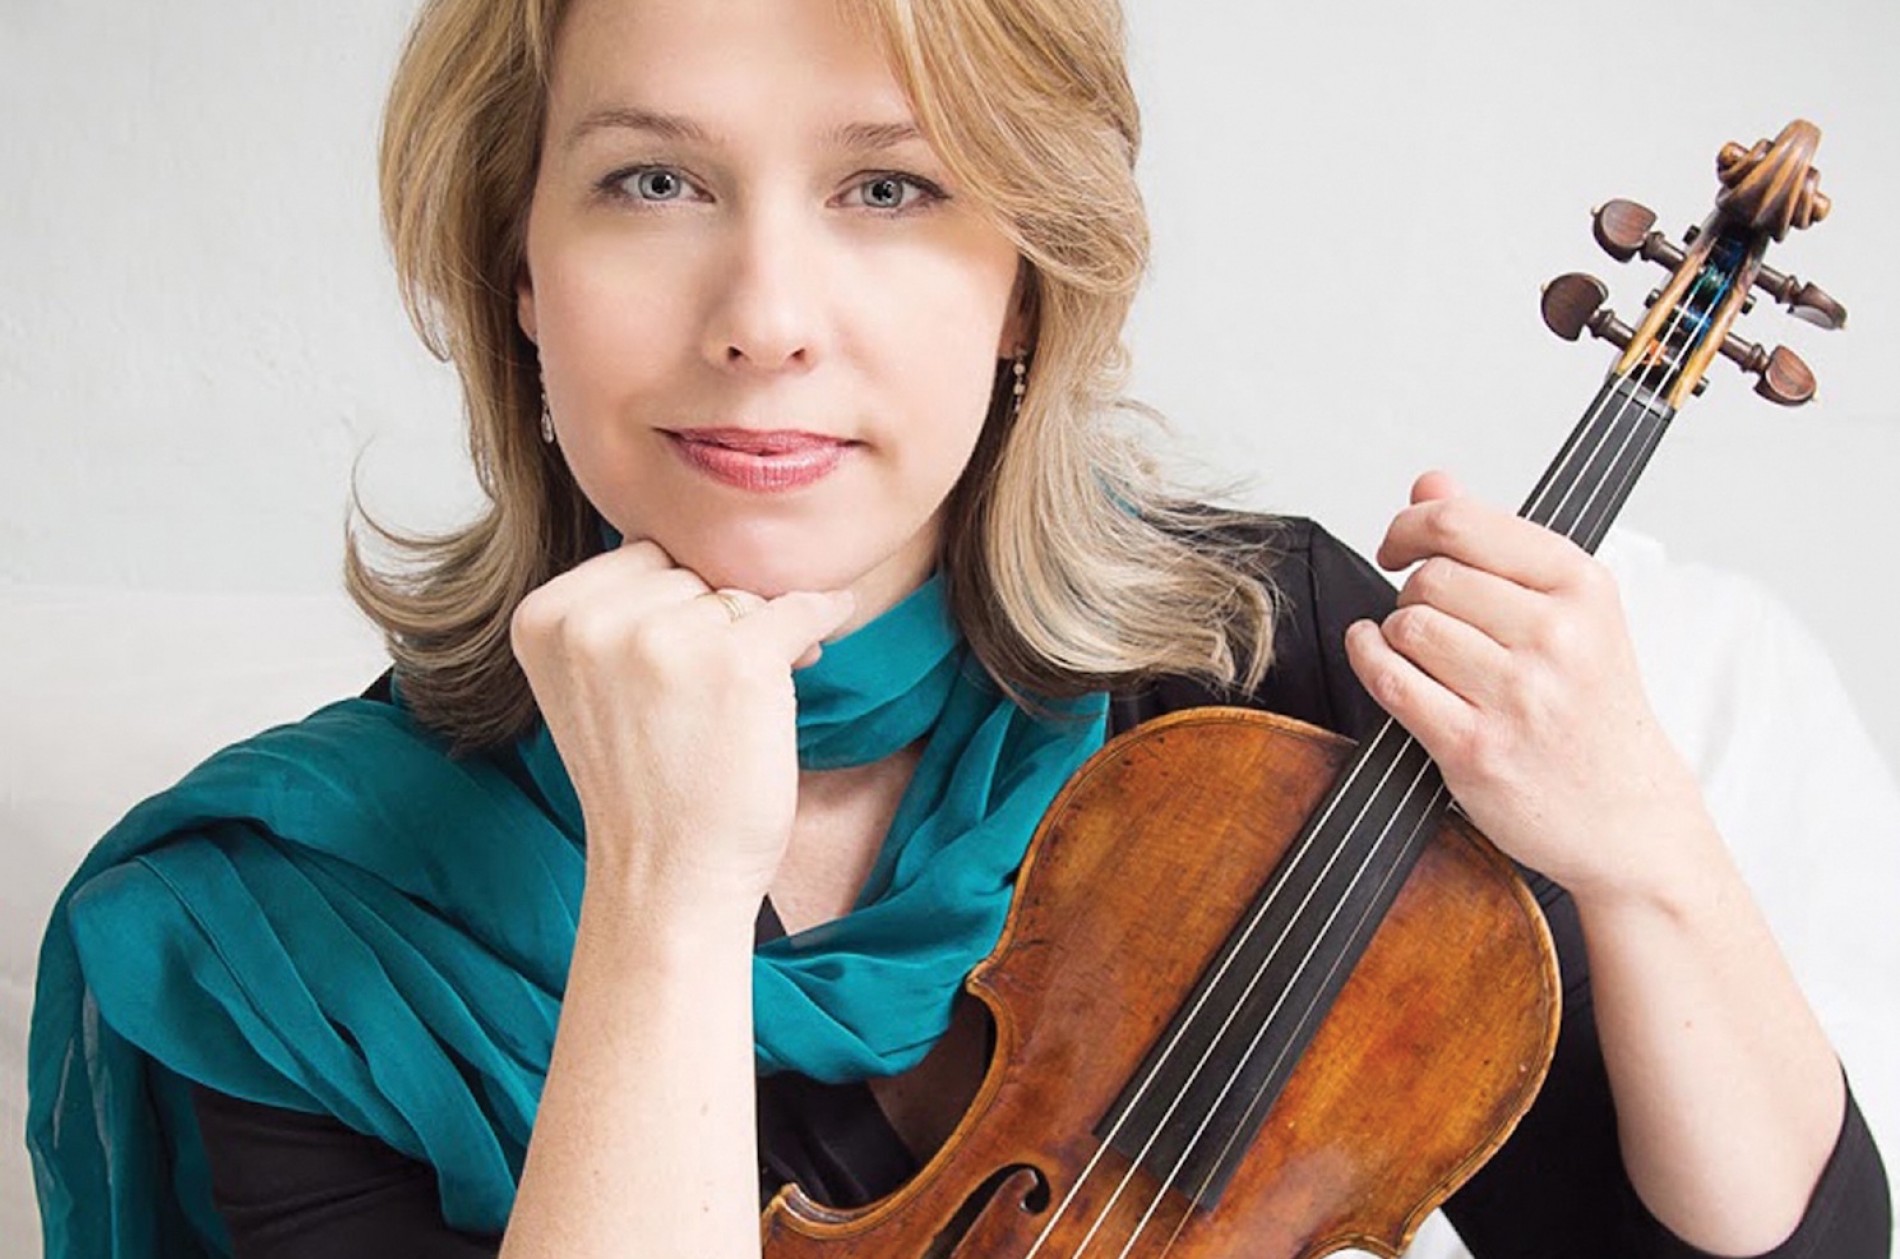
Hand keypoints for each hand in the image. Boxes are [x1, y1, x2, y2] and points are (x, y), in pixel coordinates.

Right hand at [509, 539, 855, 909]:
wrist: (666, 879)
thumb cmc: (642, 786)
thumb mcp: (593, 682)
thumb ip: (620, 609)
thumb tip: (715, 536)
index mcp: (545, 616)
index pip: (639, 559)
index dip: (675, 603)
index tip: (687, 654)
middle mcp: (596, 619)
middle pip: (688, 571)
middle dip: (717, 616)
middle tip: (722, 682)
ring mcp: (665, 638)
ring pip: (739, 593)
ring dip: (761, 630)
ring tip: (748, 695)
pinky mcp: (739, 662)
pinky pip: (800, 608)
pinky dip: (821, 615)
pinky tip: (829, 619)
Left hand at [1342, 472, 1711, 899]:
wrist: (1628, 814)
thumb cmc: (1592, 707)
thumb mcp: (1569, 609)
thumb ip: (1493, 540)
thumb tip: (1431, 481)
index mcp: (1581, 587)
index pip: (1461, 524)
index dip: (1409, 525)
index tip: (1398, 542)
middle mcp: (1554, 636)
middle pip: (1428, 577)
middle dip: (1412, 591)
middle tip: (1431, 616)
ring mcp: (1515, 695)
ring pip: (1407, 627)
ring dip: (1397, 634)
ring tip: (1424, 651)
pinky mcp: (1475, 748)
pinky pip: (1390, 682)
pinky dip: (1369, 660)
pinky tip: (1377, 655)